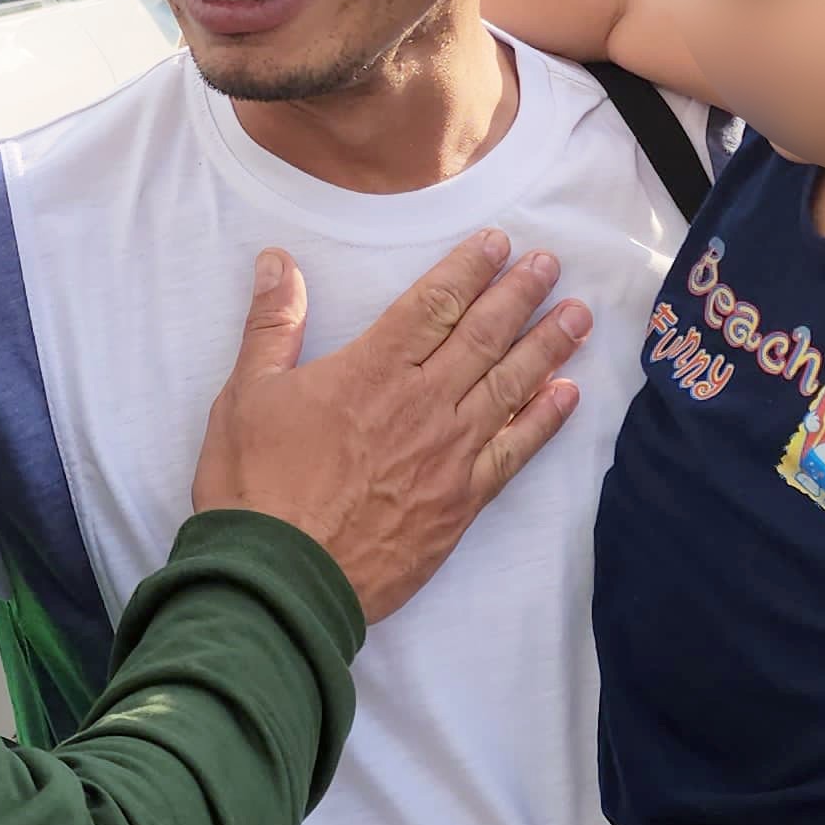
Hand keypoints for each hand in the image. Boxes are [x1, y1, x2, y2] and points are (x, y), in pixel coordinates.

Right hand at [191, 232, 588, 622]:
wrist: (280, 581)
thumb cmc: (255, 487)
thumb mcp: (246, 394)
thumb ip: (272, 324)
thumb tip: (278, 260)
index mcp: (371, 370)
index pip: (433, 304)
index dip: (469, 269)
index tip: (499, 243)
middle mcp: (421, 403)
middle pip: (483, 336)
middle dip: (519, 295)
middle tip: (550, 264)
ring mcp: (448, 454)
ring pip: (510, 386)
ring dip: (547, 346)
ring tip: (578, 316)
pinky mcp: (461, 502)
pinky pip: (515, 452)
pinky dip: (545, 420)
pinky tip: (568, 394)